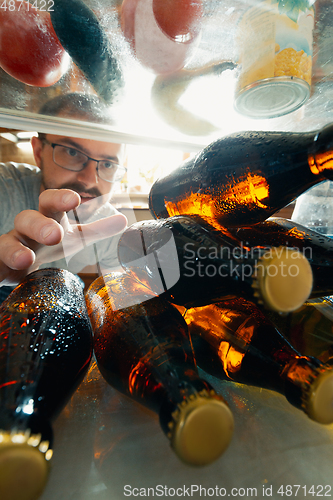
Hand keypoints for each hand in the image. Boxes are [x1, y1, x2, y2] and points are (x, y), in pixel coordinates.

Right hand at [0, 189, 126, 285]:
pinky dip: (1, 267)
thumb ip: (96, 230)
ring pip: (7, 242)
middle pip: (27, 218)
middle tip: (55, 235)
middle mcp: (26, 229)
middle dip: (40, 225)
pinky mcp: (1, 265)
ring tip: (27, 259)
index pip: (50, 202)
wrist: (17, 263)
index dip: (60, 199)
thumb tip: (124, 220)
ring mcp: (10, 246)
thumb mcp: (73, 237)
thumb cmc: (47, 244)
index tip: (75, 199)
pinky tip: (10, 271)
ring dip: (17, 250)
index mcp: (46, 218)